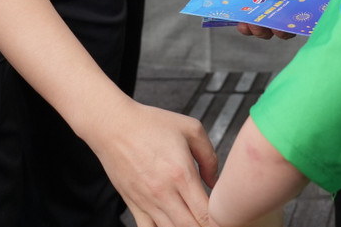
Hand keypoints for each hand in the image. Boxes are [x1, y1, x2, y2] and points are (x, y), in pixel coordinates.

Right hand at [83, 98, 218, 226]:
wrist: (115, 126)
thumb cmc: (152, 124)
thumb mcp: (191, 129)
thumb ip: (209, 157)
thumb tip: (215, 182)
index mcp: (182, 174)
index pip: (206, 212)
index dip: (219, 220)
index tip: (226, 216)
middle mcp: (164, 192)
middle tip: (214, 222)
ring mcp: (147, 202)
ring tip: (195, 221)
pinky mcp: (133, 205)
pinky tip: (172, 224)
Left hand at [236, 0, 306, 39]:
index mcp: (302, 0)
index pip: (305, 17)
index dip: (299, 23)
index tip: (290, 22)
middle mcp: (287, 12)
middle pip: (286, 30)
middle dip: (278, 31)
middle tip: (271, 24)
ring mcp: (269, 16)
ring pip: (267, 32)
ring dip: (260, 30)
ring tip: (253, 22)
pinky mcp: (253, 17)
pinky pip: (250, 29)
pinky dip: (246, 28)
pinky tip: (242, 22)